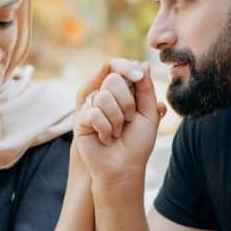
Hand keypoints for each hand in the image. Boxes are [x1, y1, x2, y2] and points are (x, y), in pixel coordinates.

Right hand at [73, 59, 166, 184]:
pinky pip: (94, 113)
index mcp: (121, 92)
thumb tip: (143, 63)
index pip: (119, 68)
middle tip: (128, 120)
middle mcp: (105, 96)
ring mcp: (91, 107)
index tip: (139, 76)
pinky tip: (105, 139)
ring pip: (104, 97)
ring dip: (117, 120)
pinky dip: (106, 129)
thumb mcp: (149, 113)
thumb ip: (146, 88)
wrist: (125, 167)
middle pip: (113, 79)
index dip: (128, 68)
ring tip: (116, 133)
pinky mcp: (81, 120)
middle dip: (127, 102)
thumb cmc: (137, 143)